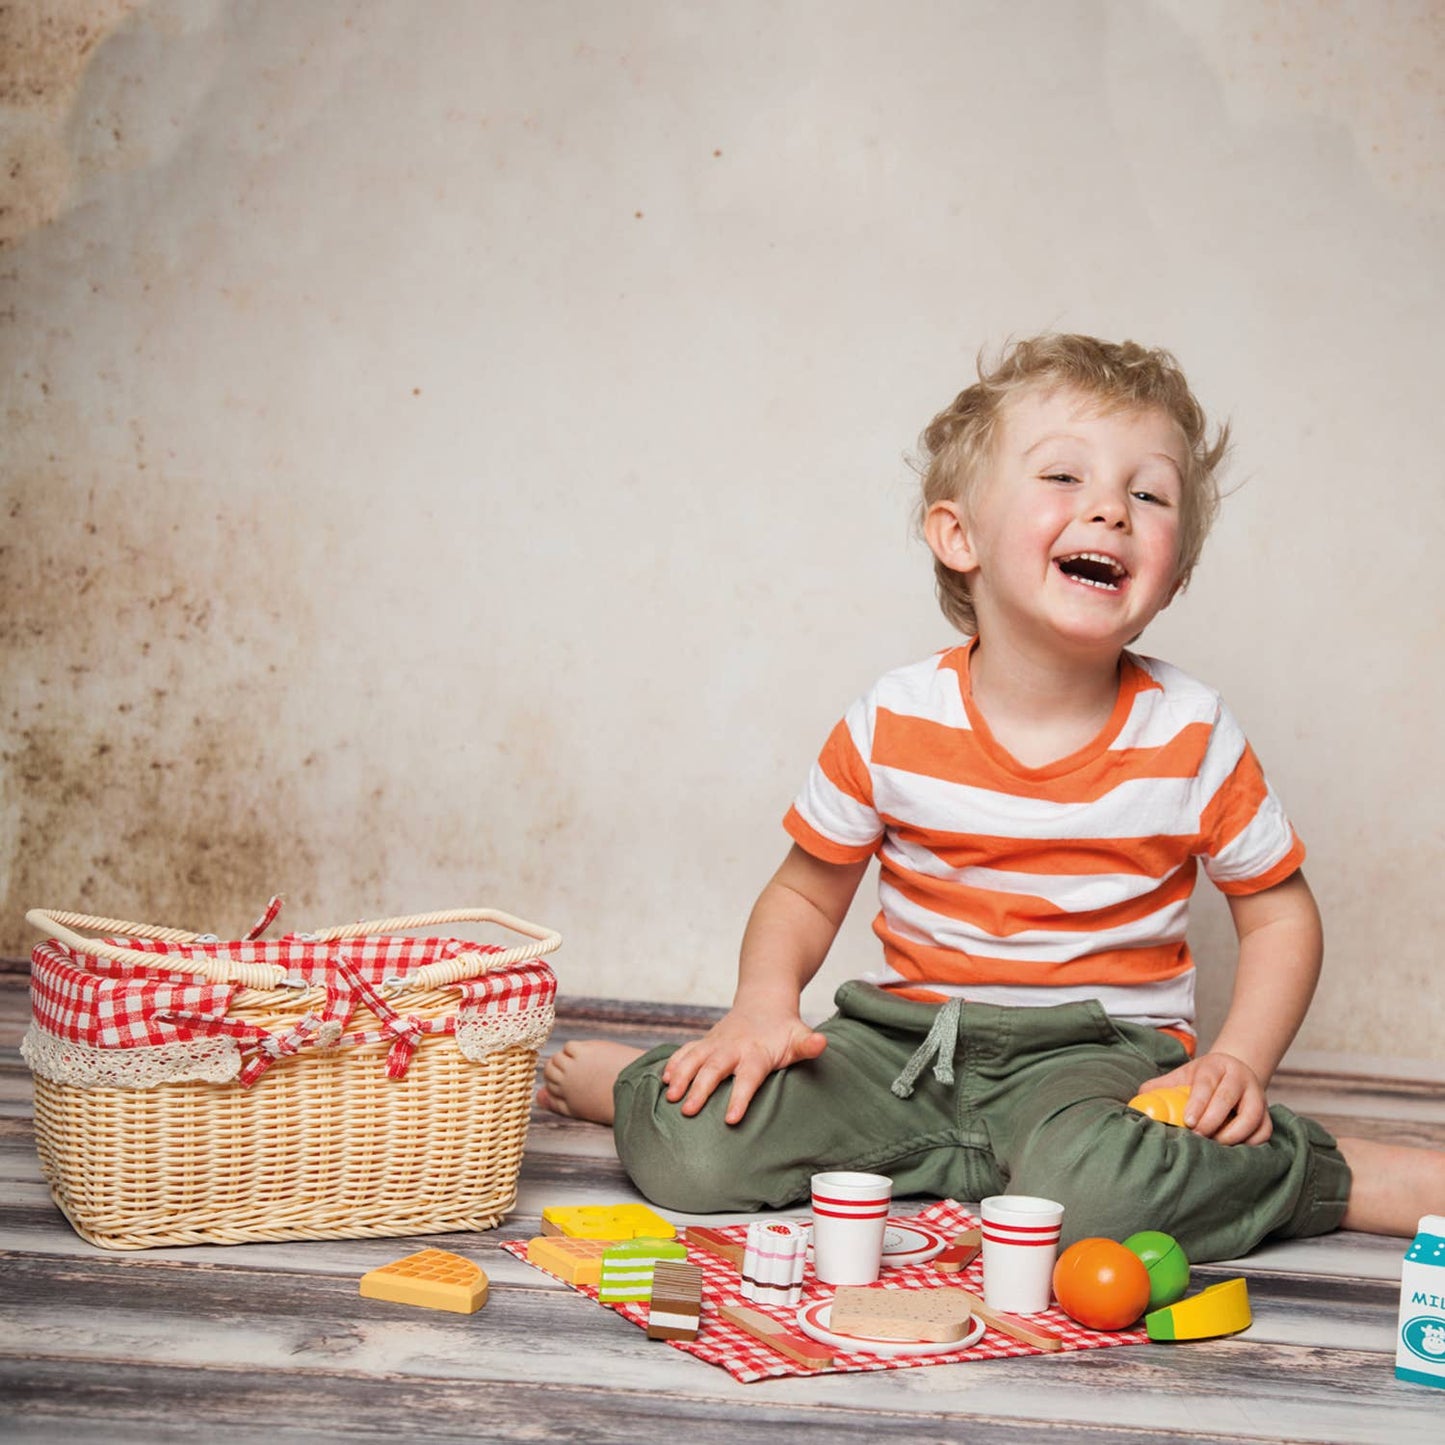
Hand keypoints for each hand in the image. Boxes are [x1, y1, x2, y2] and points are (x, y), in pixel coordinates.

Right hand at [660, 1005, 826, 1125]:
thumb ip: (808, 1044)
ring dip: (681, 1076)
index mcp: (756, 1053)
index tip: (730, 1119)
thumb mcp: (799, 1036)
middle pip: (714, 1069)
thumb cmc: (784, 1029)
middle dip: (700, 1089)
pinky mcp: (705, 1043)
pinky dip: (674, 1063)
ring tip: (670, 1097)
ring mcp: (716, 1044)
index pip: (748, 1077)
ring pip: (694, 1059)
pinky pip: (686, 1051)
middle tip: (688, 1111)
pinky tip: (663, 1080)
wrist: (764, 1001)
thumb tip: (821, 1043)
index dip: (740, 1097)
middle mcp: (732, 1048)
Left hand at [1136, 1051, 1272, 1145]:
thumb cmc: (1203, 1079)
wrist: (1234, 1073)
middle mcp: (1240, 1077)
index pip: (1207, 1083)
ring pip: (1252, 1116)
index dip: (1198, 1103)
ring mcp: (1257, 1095)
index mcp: (1216, 1065)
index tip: (1188, 1121)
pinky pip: (1265, 1131)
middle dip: (1212, 1120)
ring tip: (1214, 1144)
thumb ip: (1162, 1086)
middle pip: (1229, 1098)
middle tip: (1197, 1135)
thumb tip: (1140, 1098)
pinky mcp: (1267, 1113)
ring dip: (1233, 1134)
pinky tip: (1232, 1148)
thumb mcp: (1183, 1076)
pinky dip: (1250, 1142)